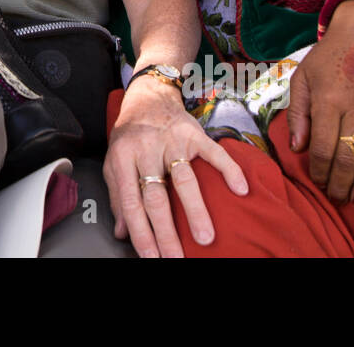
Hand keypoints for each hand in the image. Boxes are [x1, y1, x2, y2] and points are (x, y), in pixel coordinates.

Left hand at [103, 80, 248, 257]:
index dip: (141, 233)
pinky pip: (214, 153)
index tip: (151, 257)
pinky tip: (239, 189)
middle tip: (175, 257)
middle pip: (157, 196)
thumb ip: (118, 197)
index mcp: (123, 158)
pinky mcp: (194, 133)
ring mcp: (171, 141)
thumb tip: (122, 233)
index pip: (131, 202)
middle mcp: (146, 150)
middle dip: (166, 232)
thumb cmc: (130, 135)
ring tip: (205, 237)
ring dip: (195, 210)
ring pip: (184, 179)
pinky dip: (228, 170)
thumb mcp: (114, 162)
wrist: (148, 96)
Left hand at [287, 0, 353, 203]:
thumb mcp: (302, 77)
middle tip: (338, 199)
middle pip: (349, 157)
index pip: (324, 148)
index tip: (319, 183)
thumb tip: (297, 149)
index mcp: (328, 99)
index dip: (320, 171)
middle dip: (341, 184)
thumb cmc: (329, 57)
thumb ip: (298, 113)